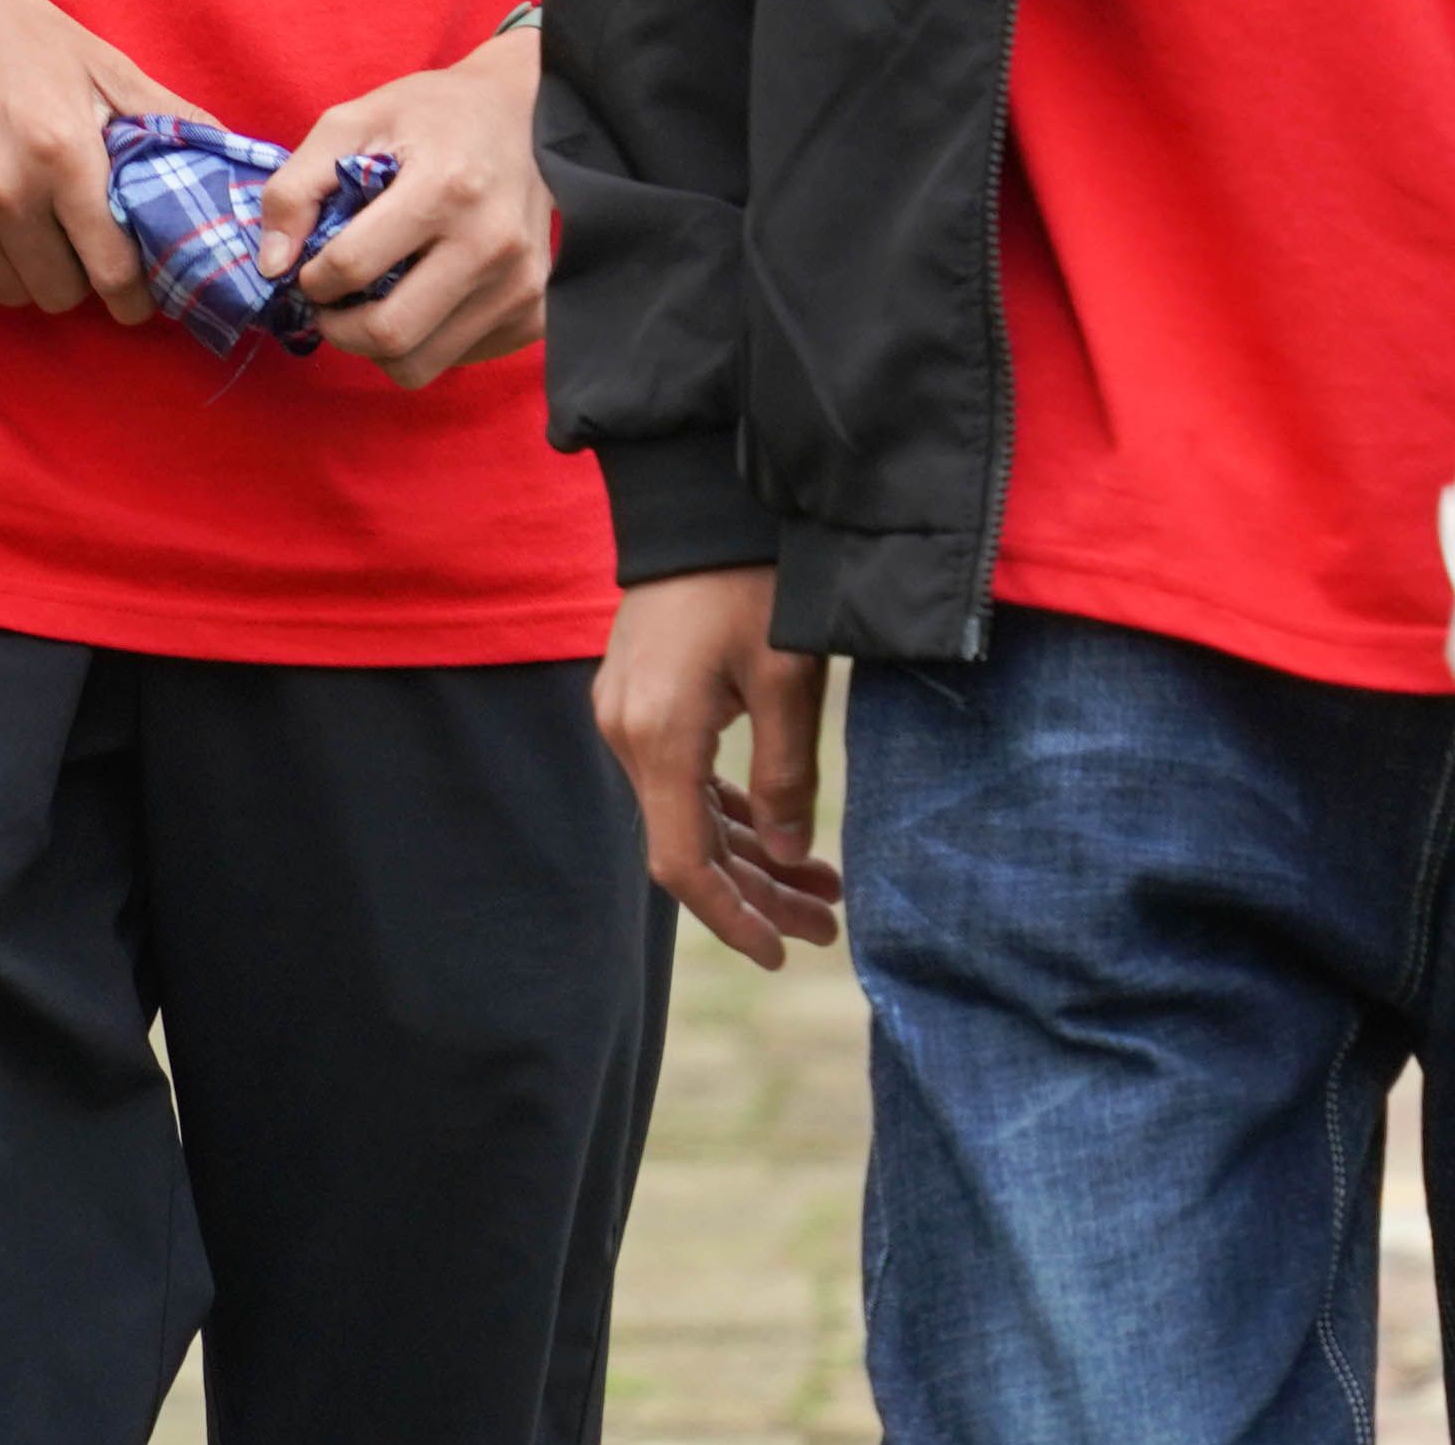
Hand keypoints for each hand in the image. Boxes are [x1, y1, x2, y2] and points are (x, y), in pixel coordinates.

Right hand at [0, 0, 169, 325]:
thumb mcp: (90, 58)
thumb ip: (161, 114)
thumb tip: (231, 154)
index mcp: (62, 151)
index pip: (115, 270)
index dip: (134, 293)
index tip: (136, 296)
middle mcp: (2, 190)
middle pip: (60, 293)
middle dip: (76, 278)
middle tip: (69, 244)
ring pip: (7, 296)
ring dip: (22, 275)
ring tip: (19, 228)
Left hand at [263, 32, 554, 386]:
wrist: (525, 114)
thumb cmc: (430, 114)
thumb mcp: (351, 123)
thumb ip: (295, 188)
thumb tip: (272, 266)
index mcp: (445, 187)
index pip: (353, 267)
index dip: (311, 278)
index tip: (310, 267)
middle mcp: (492, 243)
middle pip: (389, 335)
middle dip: (337, 329)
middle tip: (329, 304)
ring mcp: (520, 285)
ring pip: (420, 364)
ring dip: (376, 346)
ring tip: (370, 303)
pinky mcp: (534, 314)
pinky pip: (456, 362)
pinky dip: (424, 344)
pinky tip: (420, 298)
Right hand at [597, 569, 845, 965]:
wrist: (699, 502)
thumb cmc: (752, 581)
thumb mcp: (788, 678)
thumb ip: (788, 776)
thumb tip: (791, 859)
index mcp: (659, 737)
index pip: (683, 864)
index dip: (732, 919)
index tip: (782, 953)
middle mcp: (627, 733)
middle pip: (688, 845)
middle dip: (758, 893)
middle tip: (828, 924)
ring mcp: (627, 715)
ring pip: (687, 812)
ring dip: (750, 853)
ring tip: (822, 888)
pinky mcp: (639, 697)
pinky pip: (681, 776)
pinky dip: (727, 809)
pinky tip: (778, 834)